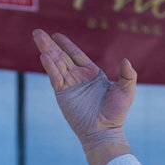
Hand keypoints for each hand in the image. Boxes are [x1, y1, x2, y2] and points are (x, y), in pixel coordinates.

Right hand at [33, 29, 135, 152]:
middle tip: (37, 32)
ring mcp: (69, 85)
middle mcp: (78, 77)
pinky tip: (44, 56)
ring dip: (46, 50)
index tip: (56, 35)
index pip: (76, 55)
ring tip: (37, 37)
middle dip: (50, 44)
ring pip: (56, 63)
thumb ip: (127, 75)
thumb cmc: (116, 113)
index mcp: (91, 74)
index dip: (66, 45)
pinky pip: (55, 77)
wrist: (104, 131)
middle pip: (61, 56)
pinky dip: (50, 66)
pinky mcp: (63, 94)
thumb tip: (126, 60)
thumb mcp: (126, 91)